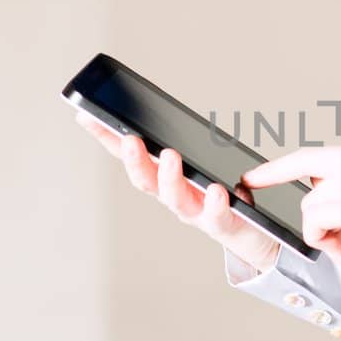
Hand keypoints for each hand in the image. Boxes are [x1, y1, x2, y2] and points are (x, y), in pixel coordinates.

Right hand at [72, 108, 282, 274]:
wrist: (253, 233)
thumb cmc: (221, 194)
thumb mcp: (198, 163)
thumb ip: (180, 142)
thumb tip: (157, 107)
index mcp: (164, 179)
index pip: (129, 156)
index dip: (106, 138)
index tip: (87, 115)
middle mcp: (174, 197)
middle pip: (146, 181)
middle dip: (135, 160)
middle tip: (131, 139)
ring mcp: (197, 213)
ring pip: (176, 200)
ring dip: (170, 178)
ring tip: (171, 156)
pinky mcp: (225, 225)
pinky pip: (218, 216)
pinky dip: (216, 204)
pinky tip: (218, 190)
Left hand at [240, 142, 340, 284]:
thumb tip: (320, 201)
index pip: (316, 156)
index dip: (281, 167)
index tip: (255, 176)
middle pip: (306, 174)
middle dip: (293, 198)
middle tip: (283, 209)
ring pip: (312, 204)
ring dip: (324, 235)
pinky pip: (318, 220)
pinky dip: (327, 241)